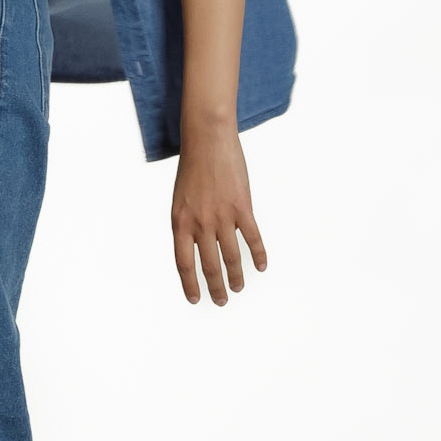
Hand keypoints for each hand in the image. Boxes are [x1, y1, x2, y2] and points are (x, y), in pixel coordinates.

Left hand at [171, 120, 267, 304]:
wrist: (207, 140)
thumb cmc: (193, 167)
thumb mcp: (181, 199)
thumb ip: (189, 223)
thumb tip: (201, 244)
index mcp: (180, 222)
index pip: (184, 263)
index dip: (190, 284)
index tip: (196, 298)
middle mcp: (200, 223)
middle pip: (209, 265)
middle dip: (216, 287)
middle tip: (221, 300)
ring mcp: (222, 216)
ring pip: (231, 257)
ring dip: (236, 276)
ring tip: (239, 288)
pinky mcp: (242, 207)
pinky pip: (252, 238)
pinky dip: (258, 254)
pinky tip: (261, 266)